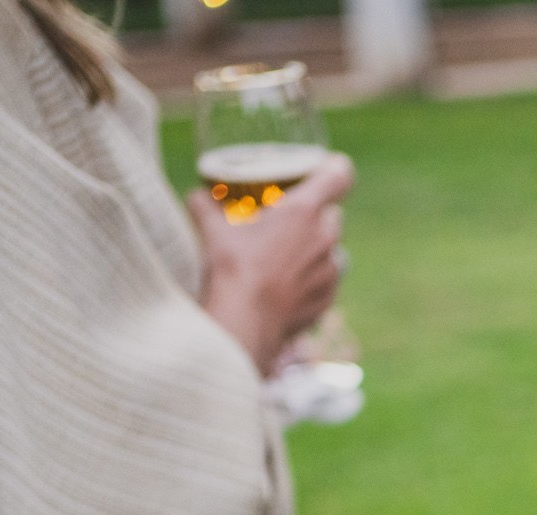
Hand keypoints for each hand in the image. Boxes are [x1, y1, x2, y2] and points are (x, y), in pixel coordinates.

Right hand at [189, 152, 353, 376]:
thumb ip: (204, 206)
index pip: (339, 175)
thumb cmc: (231, 271)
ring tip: (285, 256)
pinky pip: (326, 280)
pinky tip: (287, 285)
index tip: (324, 170)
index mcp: (303, 211)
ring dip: (314, 248)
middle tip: (287, 219)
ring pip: (332, 249)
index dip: (334, 168)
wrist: (245, 323)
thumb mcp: (212, 232)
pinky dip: (311, 279)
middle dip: (314, 214)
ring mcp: (331, 270)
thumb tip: (196, 195)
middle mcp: (325, 238)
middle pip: (333, 213)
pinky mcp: (328, 299)